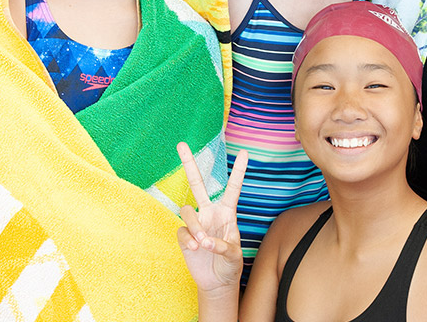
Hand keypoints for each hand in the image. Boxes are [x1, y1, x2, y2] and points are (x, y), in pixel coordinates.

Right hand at [176, 142, 247, 292]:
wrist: (217, 282)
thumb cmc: (231, 265)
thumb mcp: (235, 256)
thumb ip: (223, 247)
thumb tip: (206, 241)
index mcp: (227, 212)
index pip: (232, 188)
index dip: (238, 171)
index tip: (245, 152)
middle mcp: (210, 212)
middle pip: (197, 183)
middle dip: (189, 164)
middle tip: (181, 144)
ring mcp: (196, 222)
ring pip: (187, 211)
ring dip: (195, 227)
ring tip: (202, 244)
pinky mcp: (184, 235)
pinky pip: (182, 231)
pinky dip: (189, 239)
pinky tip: (195, 249)